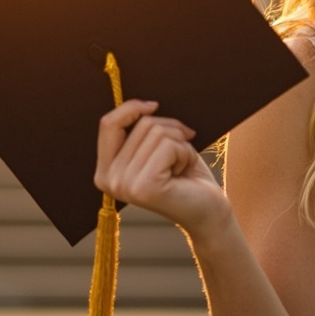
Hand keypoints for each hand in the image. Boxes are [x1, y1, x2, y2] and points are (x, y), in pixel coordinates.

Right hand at [94, 99, 230, 236]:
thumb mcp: (157, 148)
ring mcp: (124, 185)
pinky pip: (168, 146)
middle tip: (182, 152)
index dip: (131, 108)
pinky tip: (184, 171)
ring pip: (156, 132)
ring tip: (181, 165)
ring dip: (180, 143)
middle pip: (140, 124)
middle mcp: (108, 180)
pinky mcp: (144, 186)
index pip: (108, 124)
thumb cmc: (186, 176)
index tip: (154, 105)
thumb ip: (141, 131)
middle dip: (170, 129)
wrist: (209, 210)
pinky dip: (185, 153)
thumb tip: (146, 105)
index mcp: (105, 171)